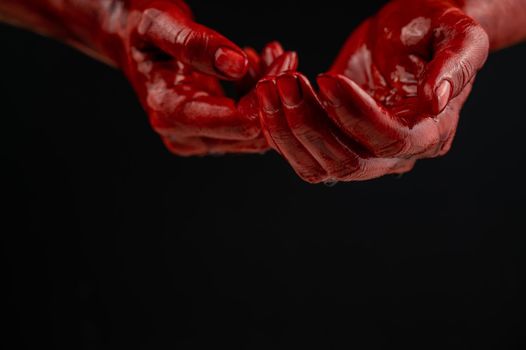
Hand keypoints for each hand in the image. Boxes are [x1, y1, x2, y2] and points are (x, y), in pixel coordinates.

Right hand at [0, 0, 298, 155]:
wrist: (130, 42)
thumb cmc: (142, 29)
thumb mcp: (162, 23)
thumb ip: (196, 44)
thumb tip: (237, 65)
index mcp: (168, 111)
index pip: (238, 121)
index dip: (268, 92)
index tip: (283, 59)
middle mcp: (183, 136)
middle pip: (252, 132)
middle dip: (275, 94)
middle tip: (285, 57)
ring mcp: (196, 141)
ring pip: (257, 133)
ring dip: (271, 96)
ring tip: (271, 57)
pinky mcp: (208, 138)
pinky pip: (249, 128)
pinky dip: (261, 99)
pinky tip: (258, 68)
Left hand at [258, 0, 488, 182]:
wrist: (411, 33)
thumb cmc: (435, 29)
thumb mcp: (459, 34)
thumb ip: (456, 66)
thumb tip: (435, 99)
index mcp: (430, 133)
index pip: (389, 140)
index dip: (354, 114)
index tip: (326, 77)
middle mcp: (396, 155)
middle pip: (347, 163)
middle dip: (310, 125)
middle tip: (284, 82)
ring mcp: (363, 153)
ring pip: (317, 166)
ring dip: (287, 131)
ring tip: (270, 86)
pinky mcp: (335, 143)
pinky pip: (301, 153)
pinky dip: (279, 131)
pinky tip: (268, 97)